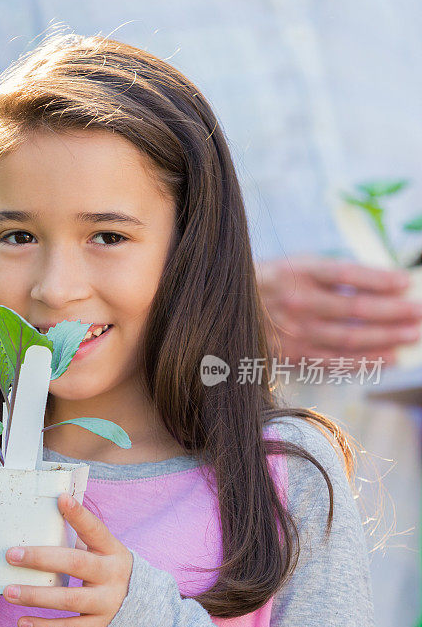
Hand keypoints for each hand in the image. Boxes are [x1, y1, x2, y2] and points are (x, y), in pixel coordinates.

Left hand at [2, 493, 132, 626]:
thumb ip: (80, 537)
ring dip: (36, 596)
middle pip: (76, 563)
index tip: (61, 498)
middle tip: (11, 555)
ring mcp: (107, 602)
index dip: (79, 515)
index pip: (95, 529)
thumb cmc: (106, 569)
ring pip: (69, 599)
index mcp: (112, 550)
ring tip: (9, 592)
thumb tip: (43, 516)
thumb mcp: (103, 551)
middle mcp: (112, 575)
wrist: (141, 607)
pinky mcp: (98, 626)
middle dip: (41, 559)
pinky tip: (22, 622)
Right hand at [256, 256, 421, 364]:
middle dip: (393, 311)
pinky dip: (364, 361)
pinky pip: (334, 361)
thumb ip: (327, 271)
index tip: (405, 282)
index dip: (379, 279)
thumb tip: (376, 282)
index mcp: (296, 272)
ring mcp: (293, 331)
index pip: (345, 274)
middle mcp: (295, 302)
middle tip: (418, 312)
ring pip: (349, 338)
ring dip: (386, 338)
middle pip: (354, 308)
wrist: (223, 310)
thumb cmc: (263, 284)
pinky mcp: (290, 355)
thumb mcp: (291, 264)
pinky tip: (387, 359)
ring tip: (412, 334)